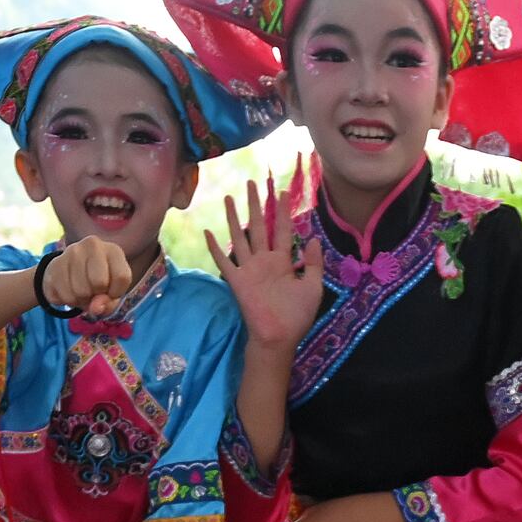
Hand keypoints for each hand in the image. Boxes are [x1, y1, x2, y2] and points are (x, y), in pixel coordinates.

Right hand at [38, 234, 143, 316]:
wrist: (68, 271)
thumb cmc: (98, 283)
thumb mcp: (111, 293)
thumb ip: (109, 304)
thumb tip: (95, 308)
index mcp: (113, 250)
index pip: (122, 277)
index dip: (116, 293)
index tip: (111, 291)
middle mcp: (93, 245)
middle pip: (99, 283)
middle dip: (97, 295)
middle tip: (93, 291)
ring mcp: (72, 251)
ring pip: (81, 291)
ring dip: (81, 300)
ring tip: (82, 291)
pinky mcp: (55, 263)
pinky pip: (65, 295)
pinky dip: (68, 301)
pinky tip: (69, 290)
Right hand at [210, 175, 325, 347]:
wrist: (279, 337)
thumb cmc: (297, 316)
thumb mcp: (313, 287)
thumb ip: (314, 263)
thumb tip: (314, 239)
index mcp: (283, 262)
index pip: (282, 230)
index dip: (282, 211)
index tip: (281, 192)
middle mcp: (264, 261)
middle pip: (258, 226)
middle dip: (256, 204)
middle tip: (252, 183)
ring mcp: (249, 269)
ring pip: (239, 236)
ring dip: (233, 217)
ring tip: (228, 197)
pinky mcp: (237, 281)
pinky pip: (223, 261)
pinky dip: (215, 248)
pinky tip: (207, 232)